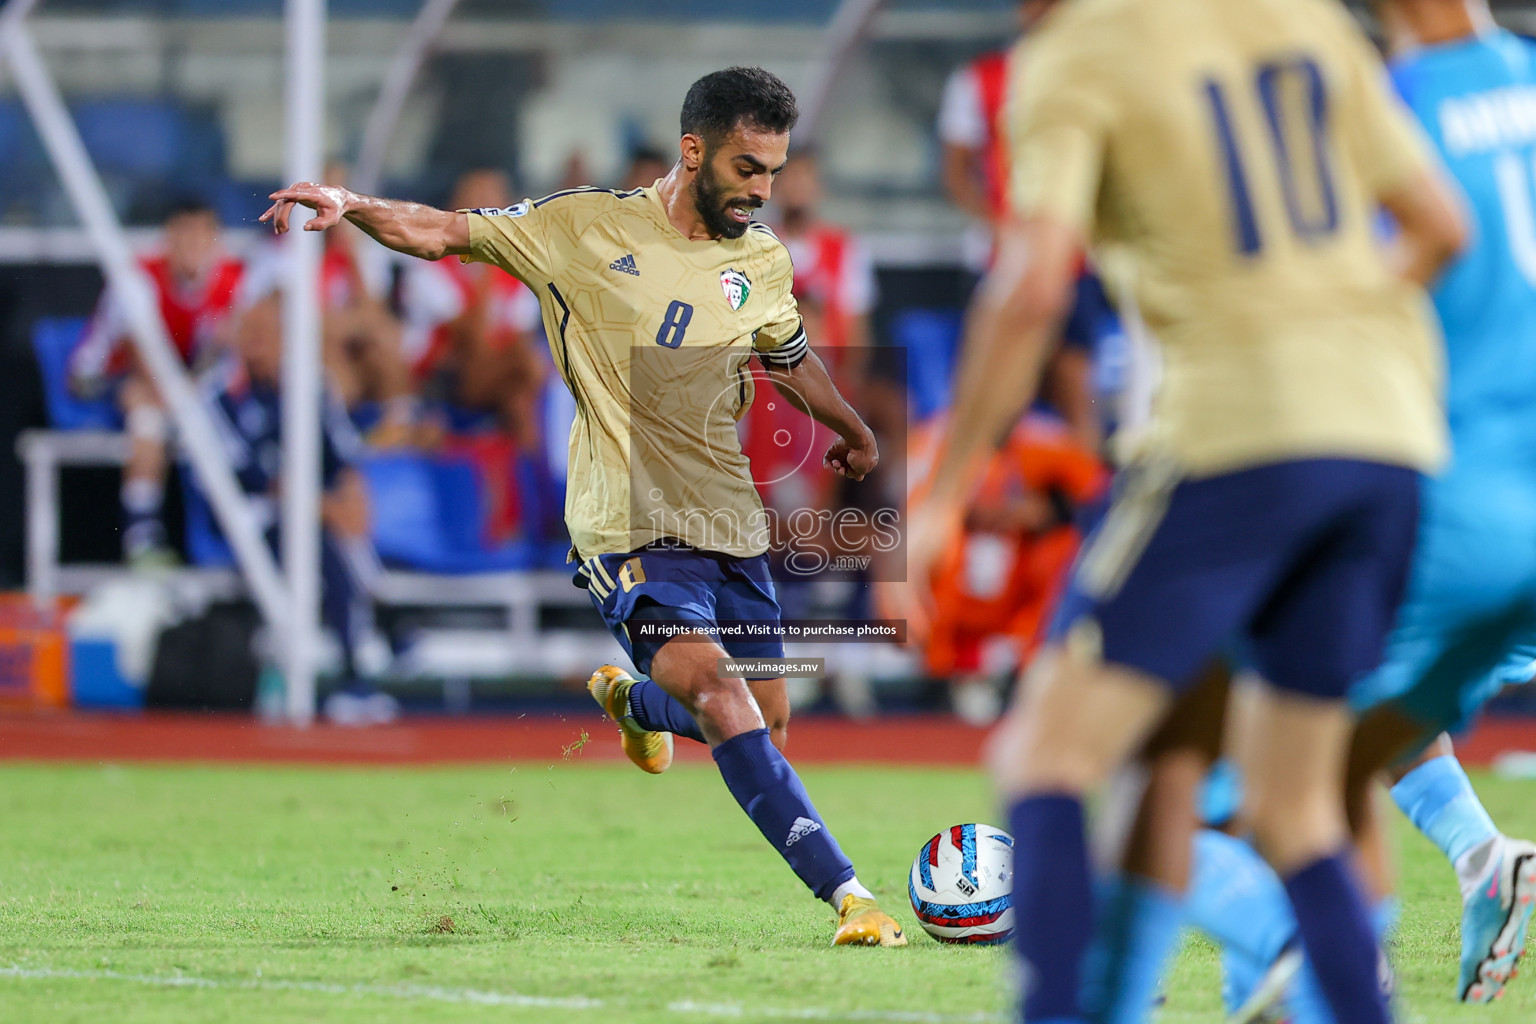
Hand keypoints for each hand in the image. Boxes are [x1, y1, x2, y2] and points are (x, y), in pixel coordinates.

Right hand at [259, 182, 352, 234]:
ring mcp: (297, 190)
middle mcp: (303, 189)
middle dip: (282, 217)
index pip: (296, 194)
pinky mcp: (294, 194)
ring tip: (280, 232)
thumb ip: (320, 224)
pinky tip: (263, 219)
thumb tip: (305, 228)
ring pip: (282, 204)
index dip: (284, 195)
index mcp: (313, 193)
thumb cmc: (335, 209)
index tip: (272, 197)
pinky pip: (281, 203)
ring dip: (278, 218)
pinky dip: (273, 211)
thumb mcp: (332, 219)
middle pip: (286, 202)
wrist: (338, 198)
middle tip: (282, 232)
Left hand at [824, 430, 877, 480]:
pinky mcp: (835, 448)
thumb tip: (857, 477)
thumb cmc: (862, 453)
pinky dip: (827, 463)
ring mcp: (845, 451)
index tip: (855, 474)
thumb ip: (859, 474)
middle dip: (843, 471)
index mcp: (867, 458)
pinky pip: (829, 458)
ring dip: (836, 468)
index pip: (859, 470)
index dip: (855, 474)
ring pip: (838, 465)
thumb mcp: (864, 468)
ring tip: (836, 464)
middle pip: (847, 468)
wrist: (855, 436)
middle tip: (843, 470)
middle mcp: (856, 455)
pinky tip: (827, 466)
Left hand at [883, 496, 962, 647]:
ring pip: (896, 603)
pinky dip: (916, 613)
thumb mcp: (926, 565)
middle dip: (894, 632)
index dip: (889, 626)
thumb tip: (928, 614)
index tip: (898, 645)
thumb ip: (922, 587)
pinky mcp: (910, 558)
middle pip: (884, 607)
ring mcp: (896, 561)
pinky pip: (911, 592)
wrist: (940, 505)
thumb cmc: (935, 534)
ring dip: (906, 628)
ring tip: (915, 648)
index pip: (882, 603)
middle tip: (905, 652)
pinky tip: (925, 629)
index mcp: (885, 567)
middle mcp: (885, 565)